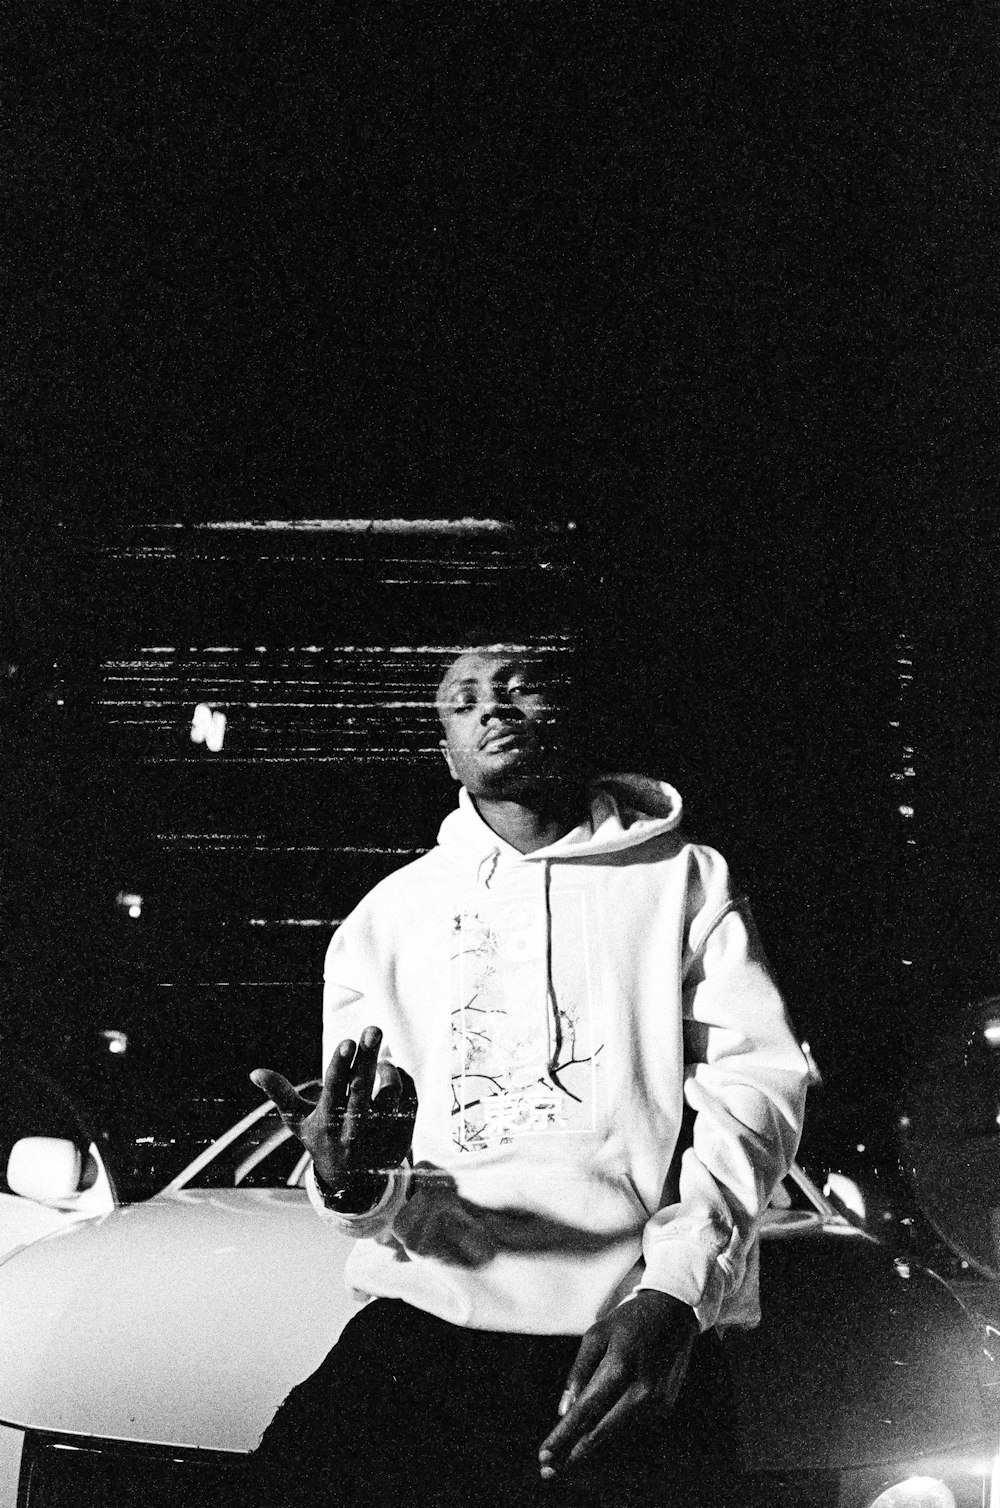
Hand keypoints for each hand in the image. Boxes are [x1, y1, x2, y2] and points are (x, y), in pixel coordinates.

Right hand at [250, 1026, 416, 1209]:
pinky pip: (410, 1102)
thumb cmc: (321, 1139)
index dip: (341, 1066)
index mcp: (328, 1123)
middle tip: (373, 1029)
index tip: (347, 1042)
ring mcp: (381, 1136)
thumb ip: (280, 1094)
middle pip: (363, 1090)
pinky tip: (393, 1073)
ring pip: (391, 1096)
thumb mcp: (299, 1121)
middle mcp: (355, 1131)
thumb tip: (254, 1072)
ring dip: (388, 1072)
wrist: (351, 1184)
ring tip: (381, 1062)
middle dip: (368, 1058)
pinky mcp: (402, 1138)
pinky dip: (404, 1083)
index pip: (334, 1091)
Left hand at [538, 1290, 697, 1478]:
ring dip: (591, 1446)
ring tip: (565, 1459)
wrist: (674, 1313)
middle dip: (572, 1452)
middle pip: (601, 1431)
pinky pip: (631, 1426)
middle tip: (547, 1469)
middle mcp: (641, 1390)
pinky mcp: (665, 1407)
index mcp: (620, 1367)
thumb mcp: (597, 1334)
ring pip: (616, 1433)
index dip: (563, 1435)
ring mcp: (656, 1402)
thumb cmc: (628, 1321)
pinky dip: (612, 1431)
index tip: (544, 1454)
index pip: (586, 1411)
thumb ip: (579, 1372)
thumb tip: (564, 1411)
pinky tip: (596, 1433)